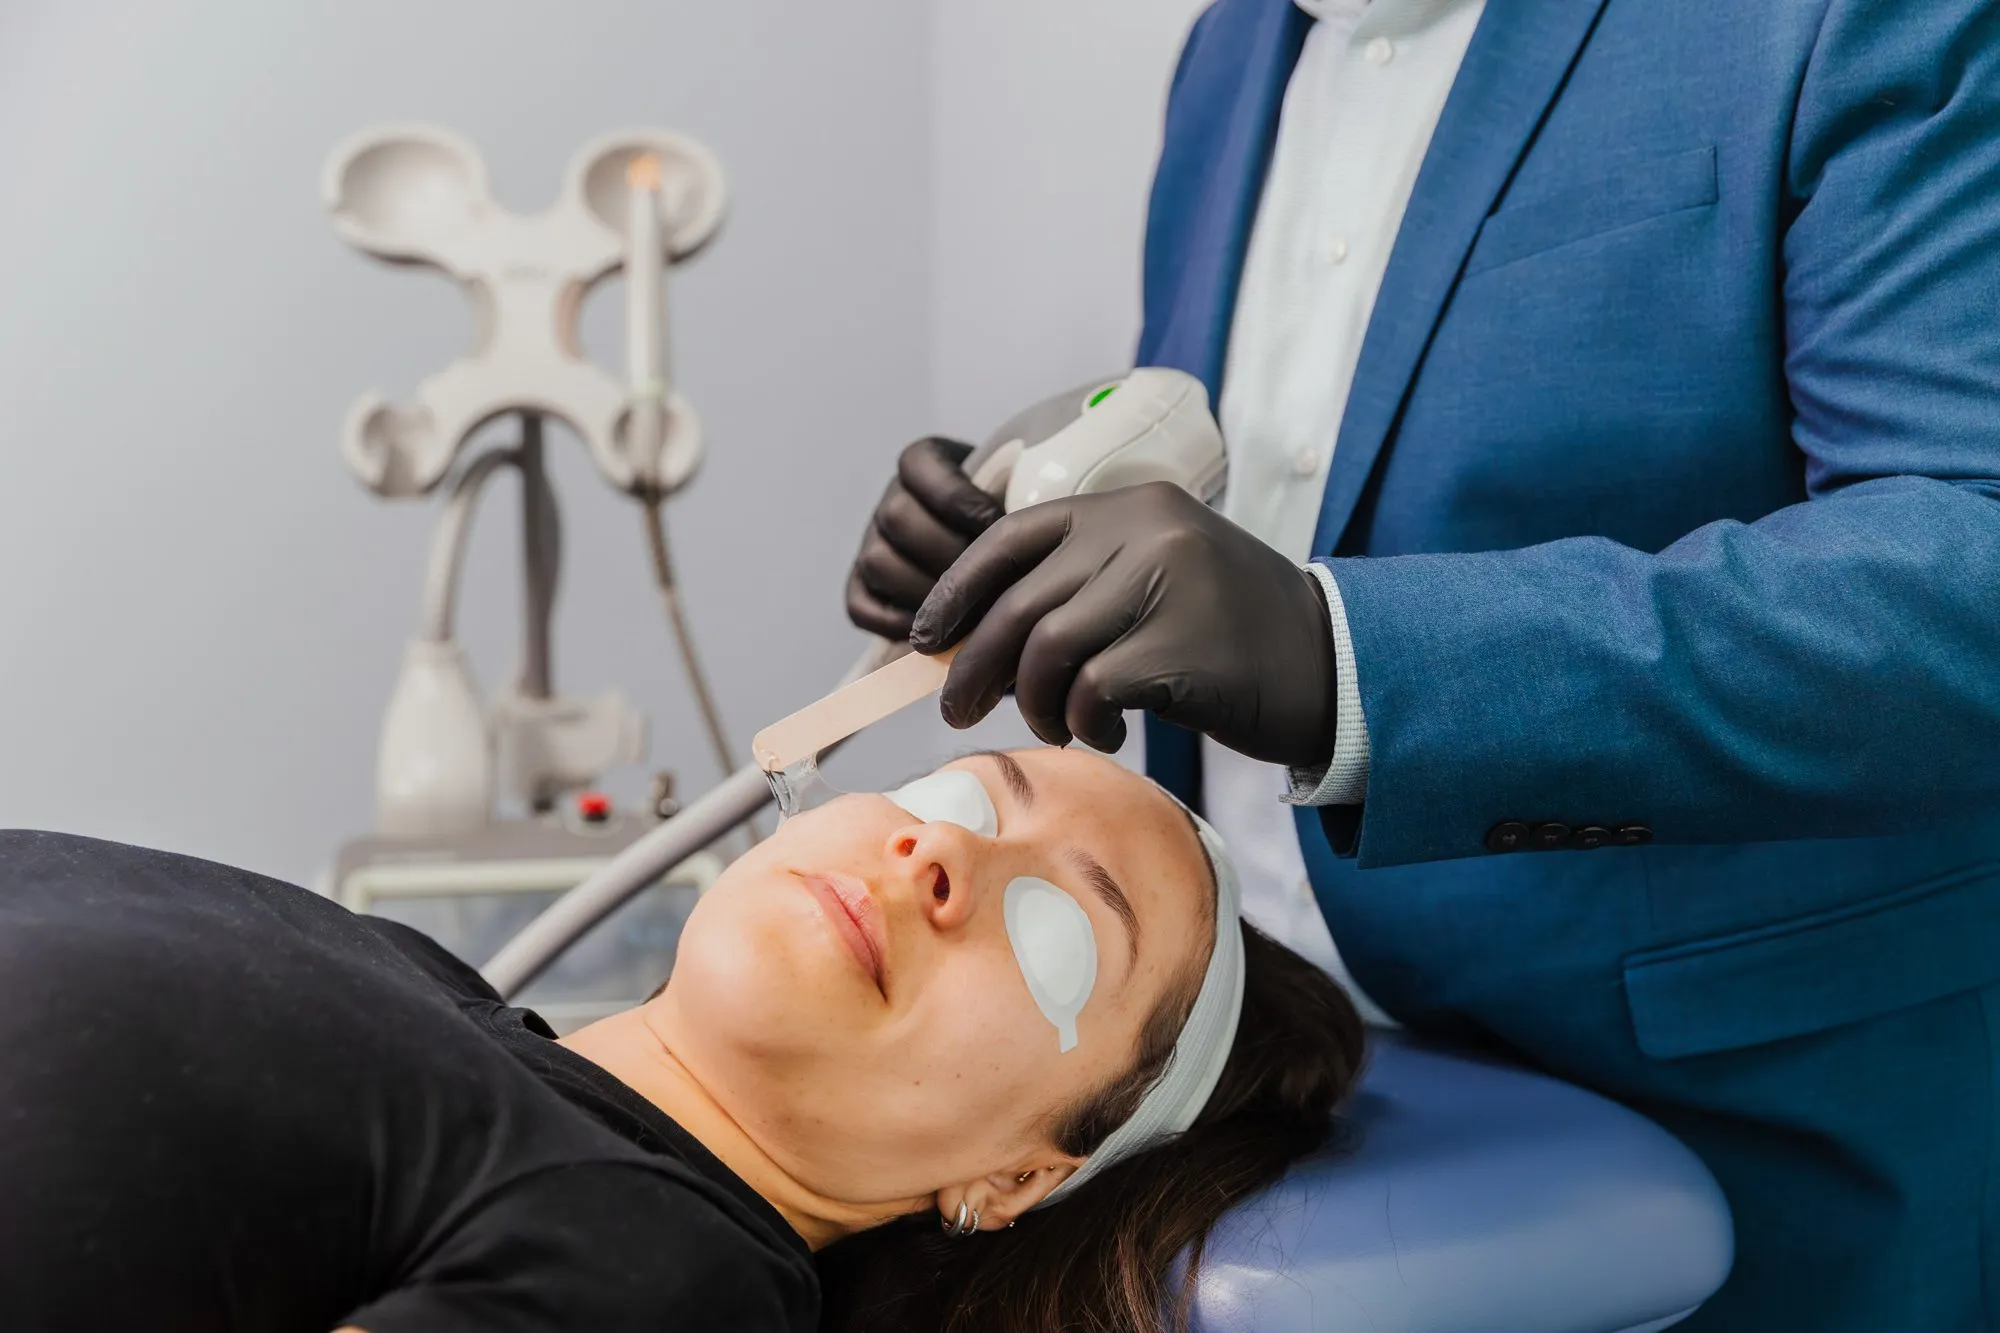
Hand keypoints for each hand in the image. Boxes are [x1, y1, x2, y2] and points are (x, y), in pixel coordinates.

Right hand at [846, 438, 1004, 639]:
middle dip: (947, 553)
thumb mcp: (1016, 495)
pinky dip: (897, 623)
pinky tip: (939, 633)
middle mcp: (891, 502)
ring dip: (924, 592)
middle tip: (988, 578)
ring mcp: (872, 545)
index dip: (956, 497)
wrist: (1004, 559)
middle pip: (896, 517)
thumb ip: (1012, 499)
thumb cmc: (1015, 524)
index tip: (997, 522)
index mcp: (922, 465)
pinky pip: (862, 606)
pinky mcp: (862, 589)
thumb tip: (1013, 526)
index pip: (917, 465)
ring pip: (877, 562)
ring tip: (968, 612)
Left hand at [910, 482, 1338, 766]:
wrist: (1332, 665)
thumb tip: (970, 640)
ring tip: (1057, 725)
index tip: (927, 638)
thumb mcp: (1156, 579)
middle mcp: (1148, 532)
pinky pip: (1092, 690)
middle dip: (976, 665)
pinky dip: (1084, 722)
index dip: (956, 589)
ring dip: (1035, 702)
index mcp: (1132, 505)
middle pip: (1020, 602)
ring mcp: (1169, 584)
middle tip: (959, 710)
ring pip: (1048, 650)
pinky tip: (1106, 732)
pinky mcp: (1185, 647)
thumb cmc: (1229, 635)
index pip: (1012, 536)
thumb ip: (1078, 588)